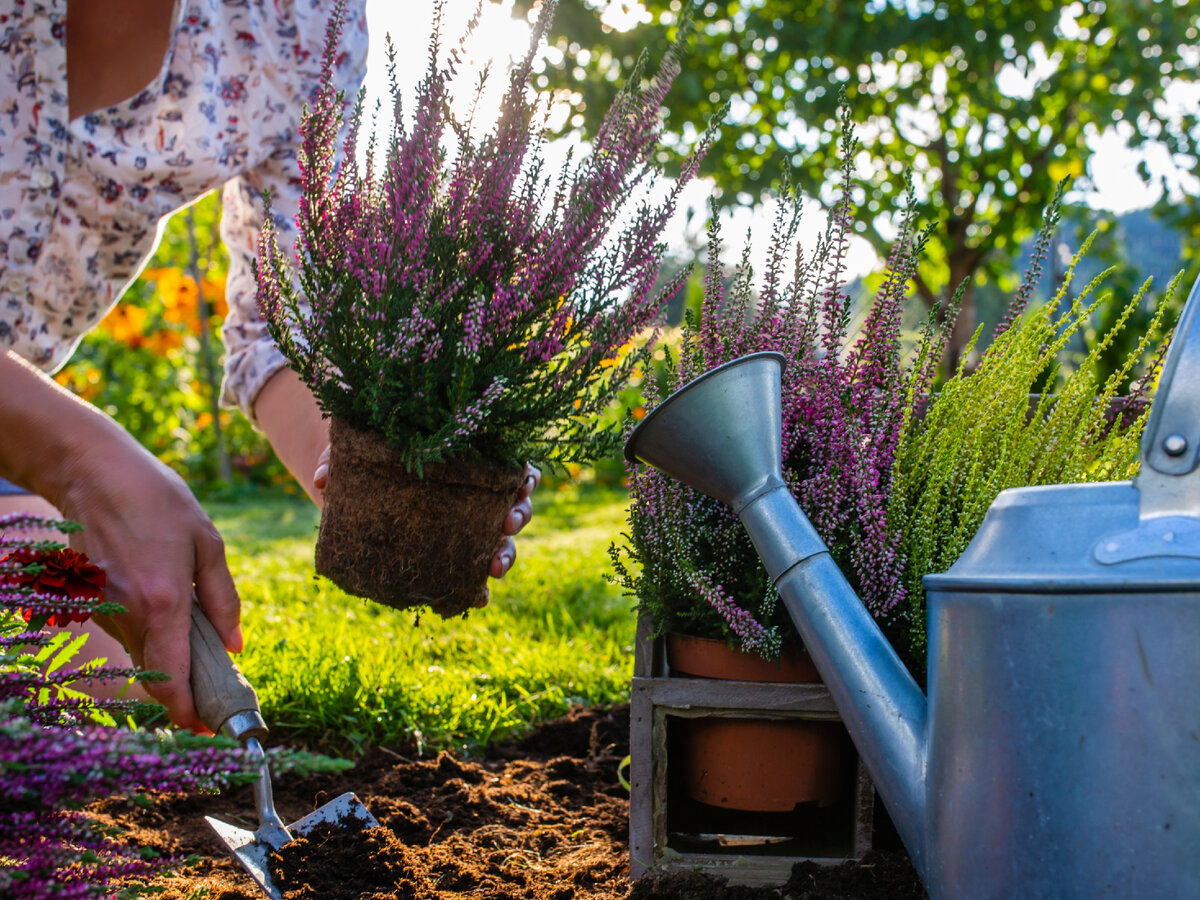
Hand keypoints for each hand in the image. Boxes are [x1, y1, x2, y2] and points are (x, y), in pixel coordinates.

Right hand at [59, 437, 240, 732]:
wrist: (92, 474)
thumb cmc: (157, 501)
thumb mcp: (207, 543)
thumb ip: (223, 599)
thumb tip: (235, 645)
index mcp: (164, 601)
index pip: (171, 677)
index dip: (186, 712)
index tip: (205, 727)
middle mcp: (129, 614)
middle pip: (156, 674)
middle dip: (185, 691)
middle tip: (217, 691)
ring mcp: (104, 609)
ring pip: (141, 655)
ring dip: (170, 661)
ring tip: (202, 648)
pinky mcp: (90, 602)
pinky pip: (128, 633)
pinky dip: (151, 637)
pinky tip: (171, 615)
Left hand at [314, 452, 539, 606]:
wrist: (355, 483)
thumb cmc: (368, 453)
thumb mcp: (357, 448)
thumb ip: (341, 457)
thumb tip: (324, 480)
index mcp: (469, 457)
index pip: (510, 462)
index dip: (522, 473)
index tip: (520, 483)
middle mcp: (477, 492)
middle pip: (515, 502)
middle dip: (519, 514)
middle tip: (508, 523)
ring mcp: (467, 525)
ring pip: (502, 540)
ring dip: (506, 554)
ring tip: (494, 567)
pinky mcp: (449, 553)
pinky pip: (471, 573)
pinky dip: (479, 588)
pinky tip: (478, 599)